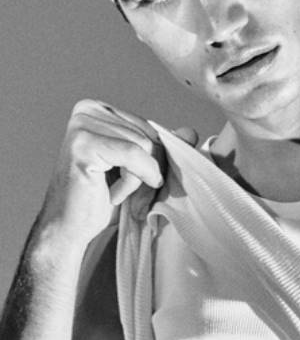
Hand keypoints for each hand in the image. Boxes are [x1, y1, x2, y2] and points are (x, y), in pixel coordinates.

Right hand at [39, 100, 197, 247]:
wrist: (69, 229)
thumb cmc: (103, 201)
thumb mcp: (141, 170)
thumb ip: (164, 149)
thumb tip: (190, 132)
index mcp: (100, 110)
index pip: (151, 129)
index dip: (154, 162)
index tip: (140, 186)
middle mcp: (89, 109)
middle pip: (150, 136)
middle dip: (148, 172)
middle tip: (128, 195)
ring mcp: (82, 124)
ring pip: (144, 146)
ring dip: (137, 180)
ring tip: (115, 194)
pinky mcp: (83, 143)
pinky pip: (133, 155)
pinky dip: (132, 181)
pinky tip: (112, 194)